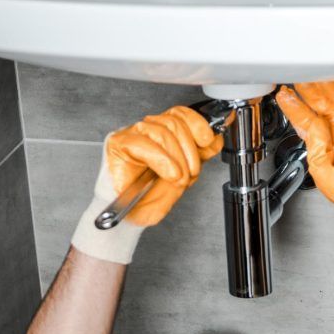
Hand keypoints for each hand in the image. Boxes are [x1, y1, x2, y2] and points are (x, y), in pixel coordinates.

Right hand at [71, 106, 223, 263]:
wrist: (128, 219)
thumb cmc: (148, 200)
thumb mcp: (184, 178)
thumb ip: (199, 157)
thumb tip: (215, 139)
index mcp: (162, 135)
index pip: (180, 114)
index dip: (197, 123)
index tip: (209, 139)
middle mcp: (147, 132)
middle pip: (174, 121)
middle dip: (190, 150)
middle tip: (191, 173)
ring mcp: (132, 135)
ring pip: (162, 131)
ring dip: (177, 159)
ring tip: (178, 178)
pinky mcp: (118, 143)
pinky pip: (144, 143)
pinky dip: (162, 160)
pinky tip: (169, 174)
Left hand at [276, 82, 333, 246]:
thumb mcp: (326, 178)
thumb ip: (315, 154)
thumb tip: (310, 129)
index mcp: (327, 144)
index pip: (307, 121)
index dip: (295, 108)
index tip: (284, 97)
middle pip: (322, 104)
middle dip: (310, 92)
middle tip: (300, 80)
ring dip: (330, 88)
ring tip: (317, 80)